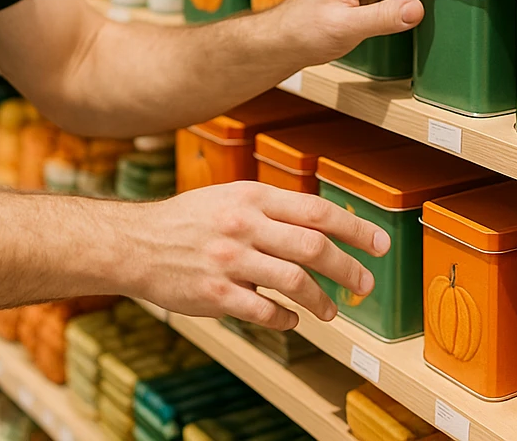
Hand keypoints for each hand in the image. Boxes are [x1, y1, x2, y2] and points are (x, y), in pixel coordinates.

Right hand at [121, 181, 389, 329]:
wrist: (136, 244)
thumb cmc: (188, 221)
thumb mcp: (229, 198)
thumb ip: (272, 209)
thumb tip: (322, 225)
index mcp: (251, 197)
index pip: (317, 210)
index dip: (355, 228)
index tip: (380, 243)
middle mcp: (244, 225)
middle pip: (314, 247)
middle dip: (349, 269)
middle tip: (365, 284)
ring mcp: (230, 261)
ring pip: (296, 282)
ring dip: (321, 300)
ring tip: (330, 310)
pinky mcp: (216, 294)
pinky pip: (266, 312)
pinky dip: (286, 319)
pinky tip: (290, 319)